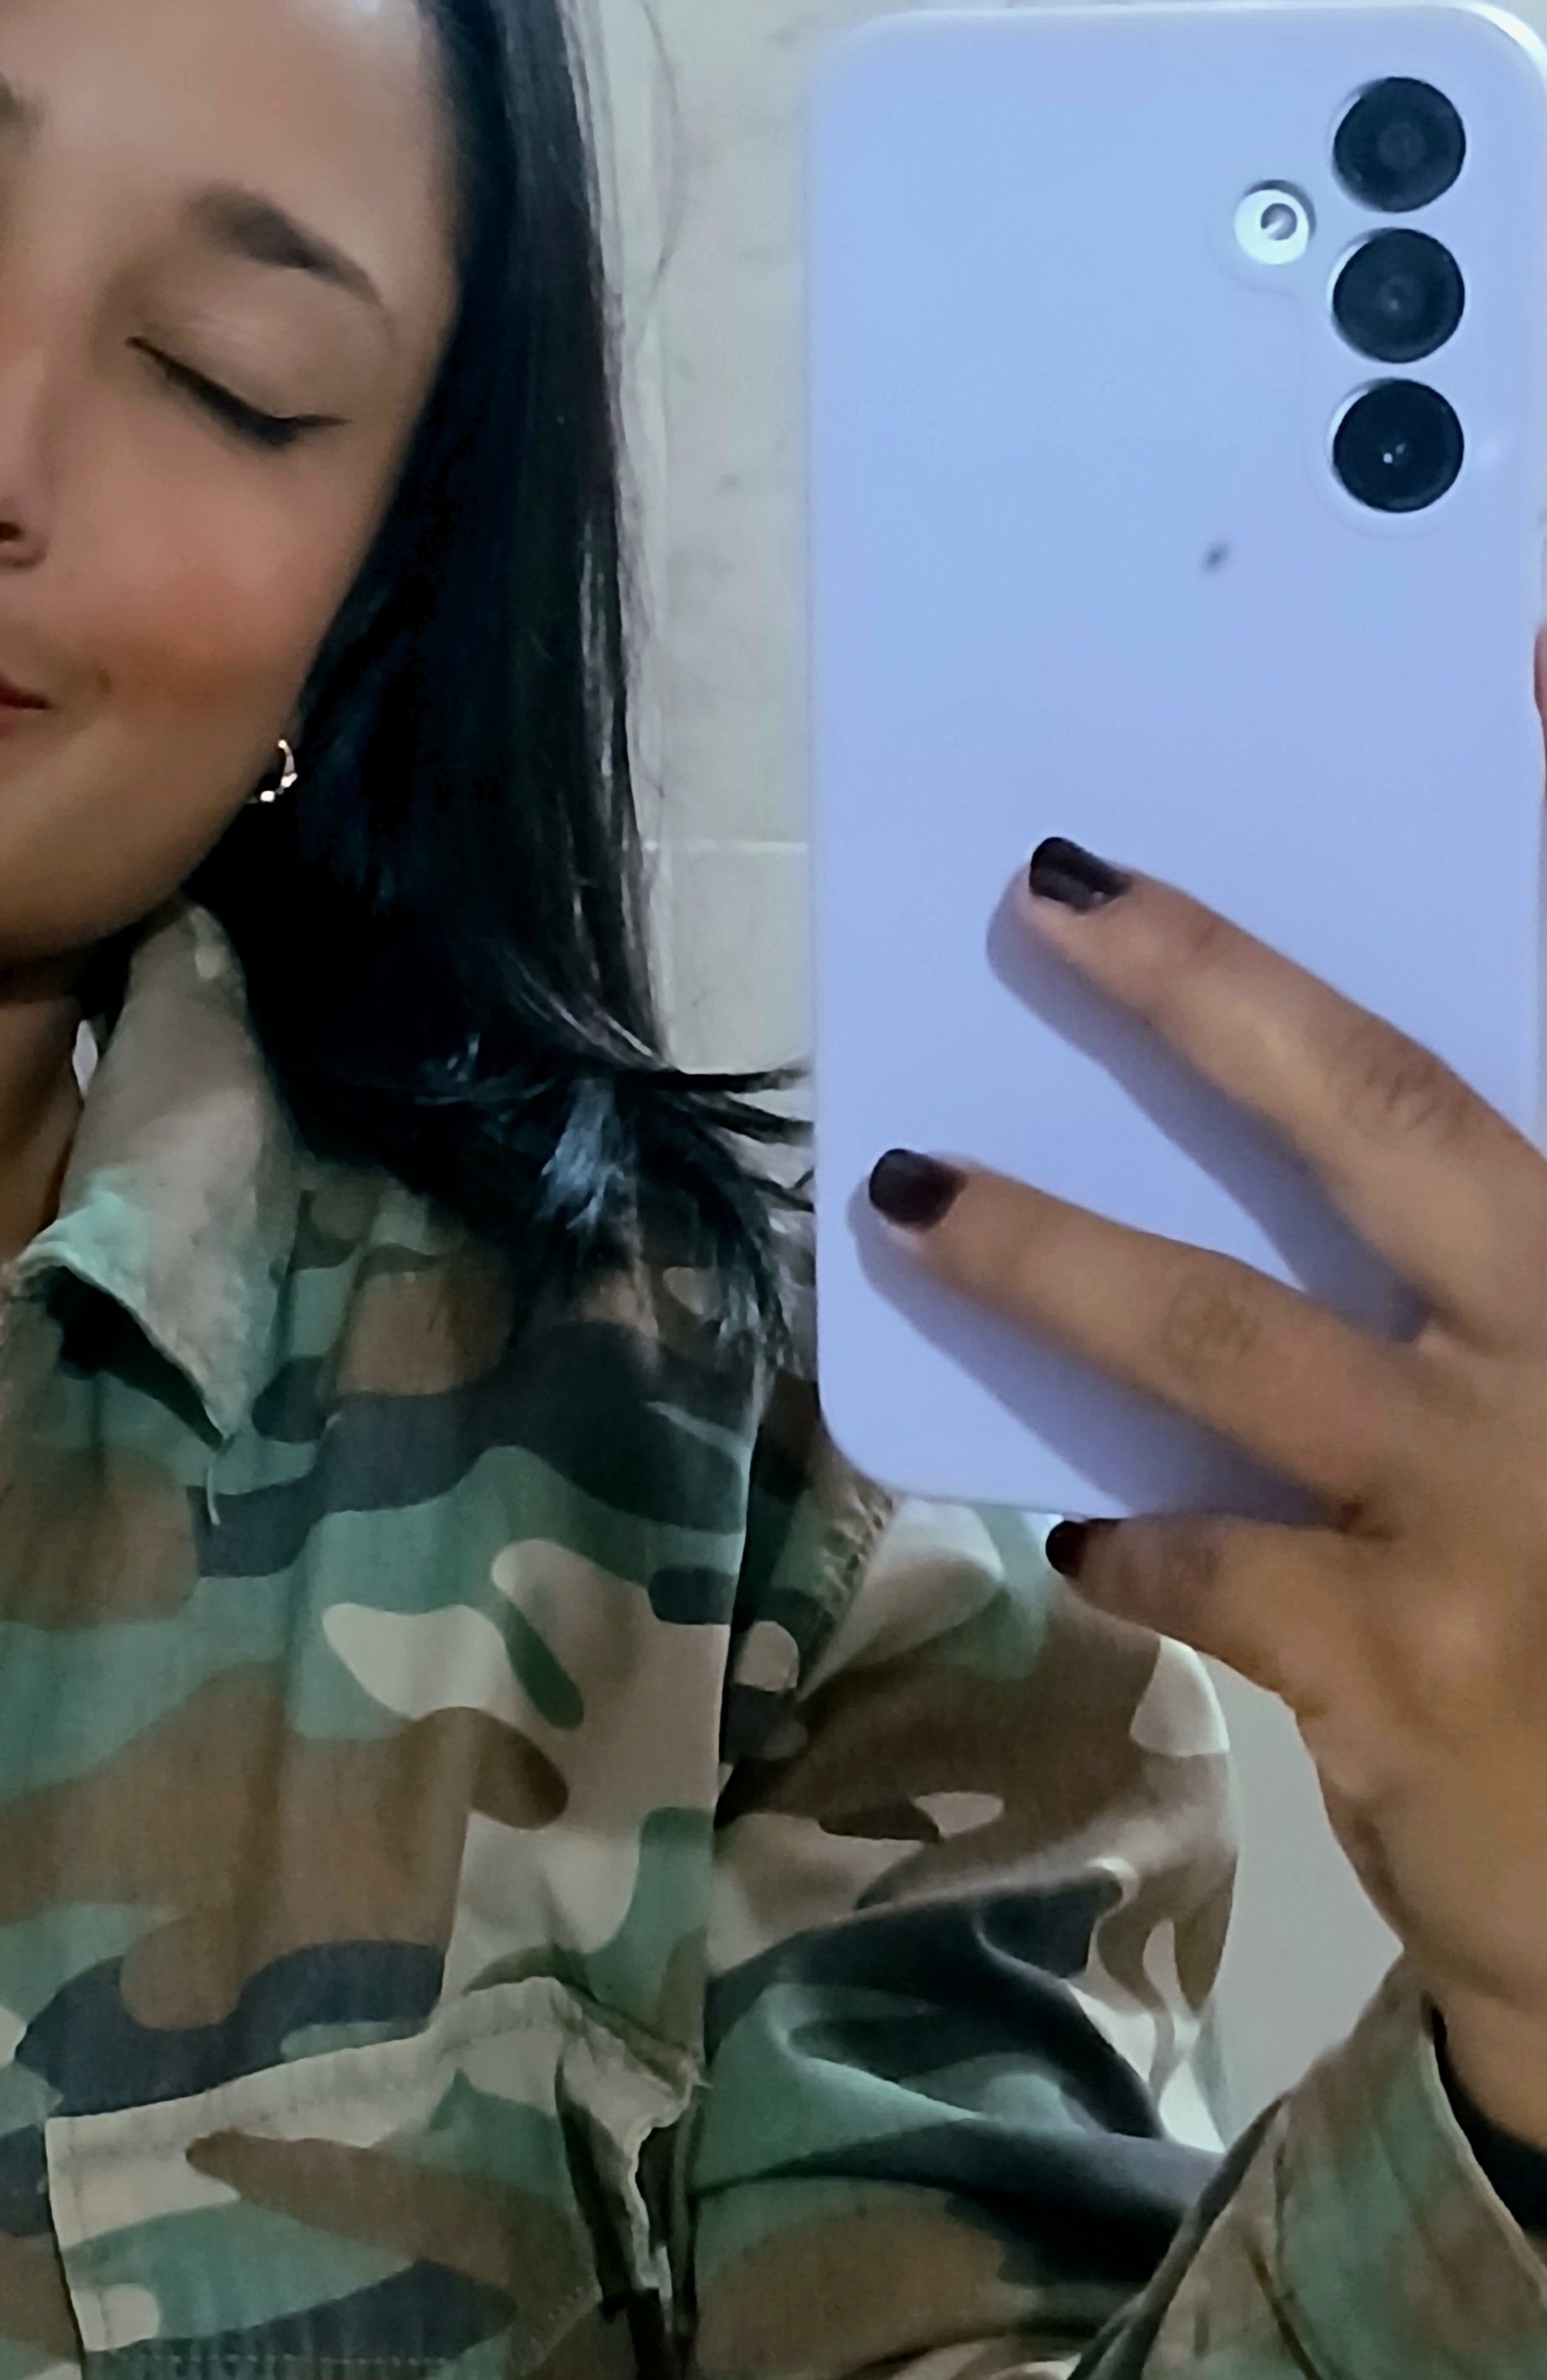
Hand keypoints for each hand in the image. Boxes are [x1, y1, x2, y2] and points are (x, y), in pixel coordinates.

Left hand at [866, 799, 1546, 2148]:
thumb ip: (1482, 1271)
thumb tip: (1346, 1171)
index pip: (1476, 1071)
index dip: (1300, 959)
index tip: (1390, 728)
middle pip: (1385, 1117)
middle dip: (1212, 988)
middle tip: (1056, 893)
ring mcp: (1485, 1505)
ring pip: (1222, 1332)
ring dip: (1047, 1252)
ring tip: (909, 1191)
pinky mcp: (1396, 1664)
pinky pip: (1207, 1565)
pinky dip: (1138, 1546)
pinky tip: (1085, 1537)